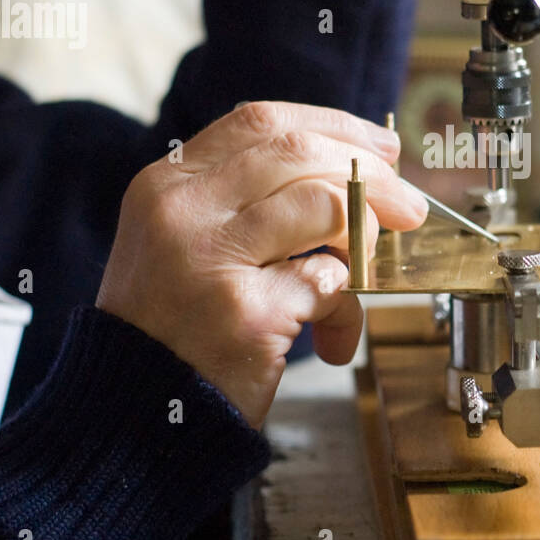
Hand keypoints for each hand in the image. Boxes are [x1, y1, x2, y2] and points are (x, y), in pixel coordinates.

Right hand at [95, 101, 428, 427]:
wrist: (132, 417)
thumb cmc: (170, 333)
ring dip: (366, 236)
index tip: (378, 147)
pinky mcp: (246, 313)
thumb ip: (246, 204)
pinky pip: (329, 283)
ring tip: (364, 270)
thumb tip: (350, 176)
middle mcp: (181, 211)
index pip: (261, 122)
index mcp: (165, 185)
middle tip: (407, 205)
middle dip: (371, 174)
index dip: (333, 126)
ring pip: (324, 205)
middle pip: (300, 154)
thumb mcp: (181, 245)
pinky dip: (345, 306)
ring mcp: (210, 259)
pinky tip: (332, 334)